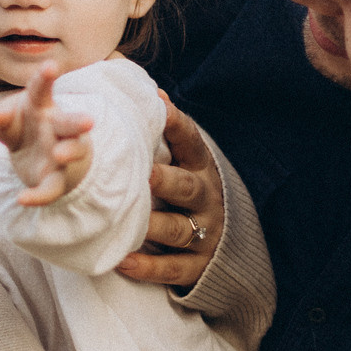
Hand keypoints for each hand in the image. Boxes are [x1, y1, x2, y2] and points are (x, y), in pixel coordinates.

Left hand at [0, 64, 95, 205]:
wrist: (42, 159)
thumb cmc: (25, 129)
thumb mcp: (9, 121)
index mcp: (42, 107)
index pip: (42, 91)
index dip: (45, 79)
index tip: (50, 67)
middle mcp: (57, 128)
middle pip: (69, 122)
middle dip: (77, 121)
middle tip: (88, 122)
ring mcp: (61, 153)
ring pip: (72, 151)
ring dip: (68, 152)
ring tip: (60, 154)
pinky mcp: (56, 180)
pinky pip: (51, 188)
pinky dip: (38, 196)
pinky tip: (23, 199)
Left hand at [115, 95, 222, 286]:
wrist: (227, 248)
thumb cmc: (188, 193)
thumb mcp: (184, 162)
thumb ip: (161, 132)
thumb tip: (138, 83)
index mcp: (200, 168)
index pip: (191, 142)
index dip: (177, 124)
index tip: (159, 104)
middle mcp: (206, 199)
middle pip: (188, 187)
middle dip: (167, 181)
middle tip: (146, 175)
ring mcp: (204, 234)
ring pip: (178, 229)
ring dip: (155, 225)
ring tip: (132, 222)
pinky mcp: (197, 268)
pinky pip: (172, 268)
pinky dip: (148, 267)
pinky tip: (123, 261)